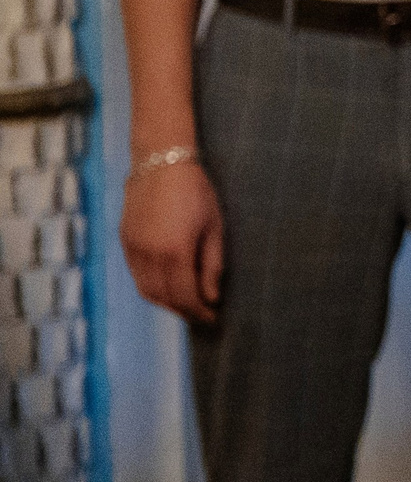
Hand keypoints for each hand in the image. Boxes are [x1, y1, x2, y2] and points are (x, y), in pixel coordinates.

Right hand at [123, 157, 222, 323]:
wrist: (161, 164)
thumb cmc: (196, 192)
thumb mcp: (214, 227)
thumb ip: (212, 265)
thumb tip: (211, 296)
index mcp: (174, 252)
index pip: (184, 296)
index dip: (199, 311)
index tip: (213, 317)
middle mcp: (149, 255)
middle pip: (163, 298)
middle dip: (183, 311)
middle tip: (201, 314)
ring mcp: (133, 250)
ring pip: (146, 290)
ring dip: (166, 303)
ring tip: (186, 304)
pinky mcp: (125, 242)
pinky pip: (136, 276)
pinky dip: (151, 287)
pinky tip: (167, 286)